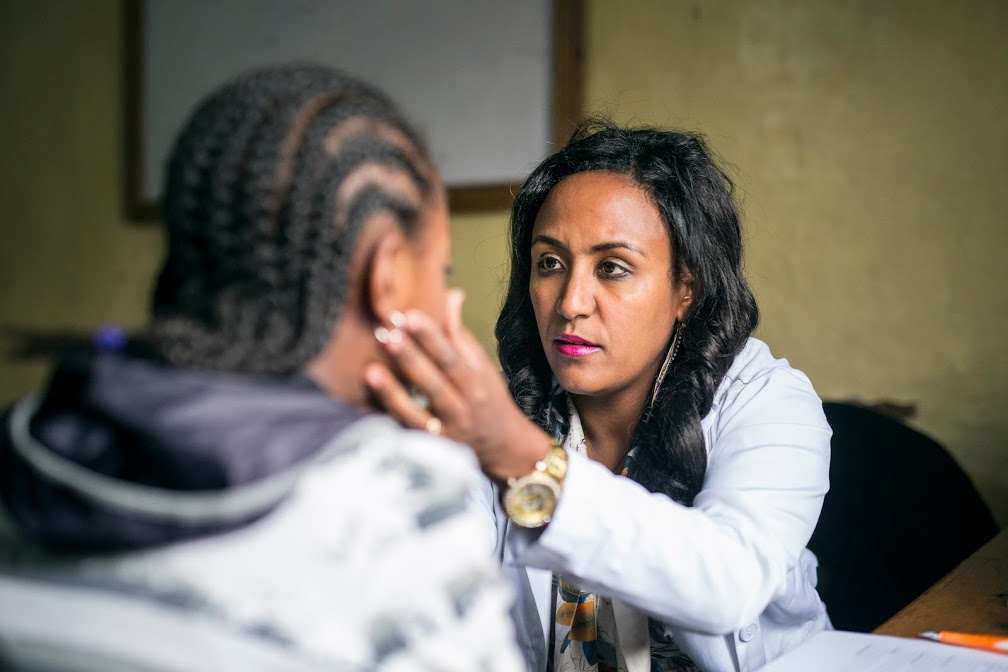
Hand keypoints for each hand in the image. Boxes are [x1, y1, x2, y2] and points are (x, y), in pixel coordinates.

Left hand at [364, 290, 551, 483]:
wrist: (501, 446)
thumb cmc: (487, 397)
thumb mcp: (481, 365)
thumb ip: (460, 333)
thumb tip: (452, 294)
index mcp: (476, 384)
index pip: (452, 358)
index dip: (432, 338)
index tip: (410, 316)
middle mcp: (462, 409)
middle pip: (434, 384)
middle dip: (410, 360)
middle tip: (387, 335)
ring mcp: (446, 433)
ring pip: (417, 414)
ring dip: (393, 393)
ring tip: (370, 371)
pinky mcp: (430, 450)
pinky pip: (406, 436)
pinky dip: (388, 422)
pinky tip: (366, 405)